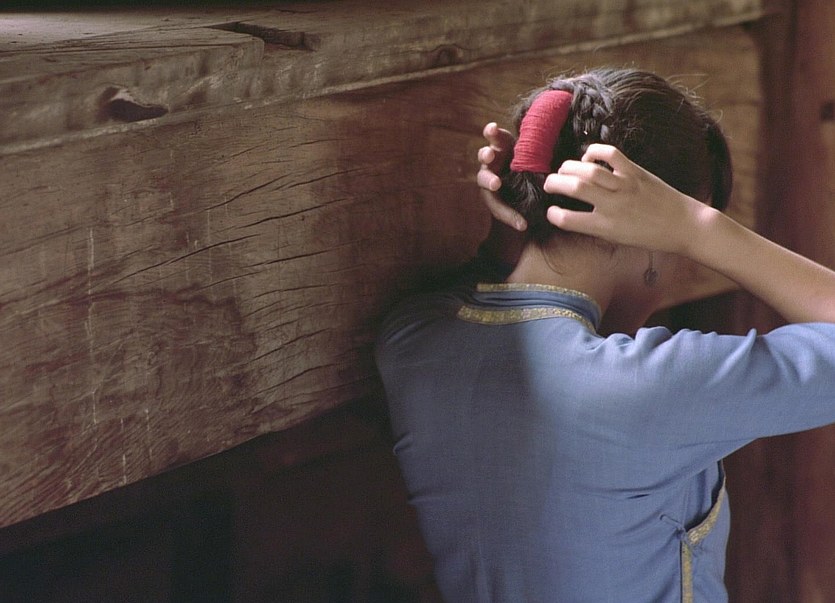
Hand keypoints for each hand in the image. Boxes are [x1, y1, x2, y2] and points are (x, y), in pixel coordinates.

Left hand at [476, 122, 526, 231]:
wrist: (528, 161)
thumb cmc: (523, 184)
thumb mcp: (522, 198)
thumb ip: (519, 211)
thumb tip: (523, 227)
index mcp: (494, 192)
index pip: (495, 203)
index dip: (504, 211)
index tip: (517, 223)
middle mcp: (490, 173)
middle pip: (484, 178)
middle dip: (489, 181)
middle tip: (496, 183)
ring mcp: (494, 156)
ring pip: (485, 156)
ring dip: (487, 155)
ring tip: (490, 153)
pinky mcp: (501, 141)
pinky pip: (495, 137)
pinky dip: (492, 133)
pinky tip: (492, 128)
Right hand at [543, 144, 705, 253]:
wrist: (683, 225)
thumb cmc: (650, 236)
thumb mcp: (618, 238)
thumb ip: (596, 225)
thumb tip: (575, 213)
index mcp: (606, 227)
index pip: (568, 220)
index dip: (553, 215)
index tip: (550, 212)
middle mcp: (613, 205)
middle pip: (574, 188)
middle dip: (555, 183)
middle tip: (549, 184)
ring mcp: (625, 186)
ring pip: (588, 170)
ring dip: (569, 168)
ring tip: (563, 170)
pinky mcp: (636, 172)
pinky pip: (610, 155)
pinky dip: (594, 152)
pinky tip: (588, 158)